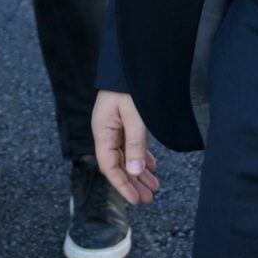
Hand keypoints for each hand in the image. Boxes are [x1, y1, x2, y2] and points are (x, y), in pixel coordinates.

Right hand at [92, 89, 159, 205]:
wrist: (132, 58)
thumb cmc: (130, 84)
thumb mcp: (135, 115)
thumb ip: (135, 143)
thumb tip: (134, 172)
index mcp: (102, 130)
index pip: (109, 166)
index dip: (122, 185)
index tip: (135, 199)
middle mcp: (106, 130)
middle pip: (118, 163)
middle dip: (133, 182)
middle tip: (148, 199)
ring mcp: (115, 125)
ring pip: (126, 155)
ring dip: (139, 171)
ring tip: (154, 187)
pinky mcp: (124, 120)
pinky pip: (131, 144)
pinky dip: (141, 156)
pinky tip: (151, 166)